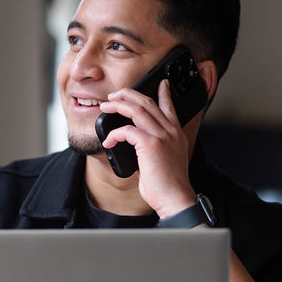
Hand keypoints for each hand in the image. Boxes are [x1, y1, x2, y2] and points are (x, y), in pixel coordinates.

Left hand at [99, 80, 195, 216]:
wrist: (175, 198)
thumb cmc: (168, 185)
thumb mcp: (165, 161)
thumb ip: (153, 148)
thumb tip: (133, 146)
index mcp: (176, 135)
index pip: (169, 107)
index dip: (164, 93)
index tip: (161, 83)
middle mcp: (170, 131)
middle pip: (147, 102)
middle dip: (128, 95)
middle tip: (115, 95)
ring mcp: (161, 136)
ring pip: (136, 110)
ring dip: (118, 106)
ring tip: (106, 106)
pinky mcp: (150, 144)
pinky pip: (126, 130)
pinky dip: (114, 134)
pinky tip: (108, 142)